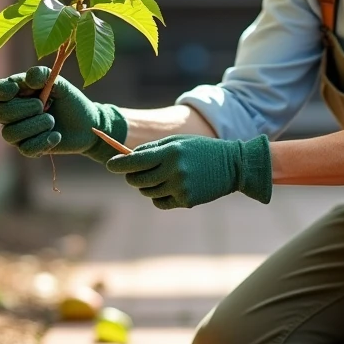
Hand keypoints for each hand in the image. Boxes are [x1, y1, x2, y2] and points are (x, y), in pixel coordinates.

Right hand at [0, 65, 126, 162]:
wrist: (87, 124)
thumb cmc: (70, 100)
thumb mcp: (61, 84)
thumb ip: (45, 76)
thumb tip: (30, 78)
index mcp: (17, 92)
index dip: (2, 91)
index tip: (17, 89)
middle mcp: (12, 113)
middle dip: (22, 109)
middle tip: (43, 105)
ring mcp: (18, 132)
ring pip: (9, 134)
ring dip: (34, 126)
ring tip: (52, 121)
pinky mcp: (28, 148)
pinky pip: (25, 149)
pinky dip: (43, 141)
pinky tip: (56, 136)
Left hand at [105, 134, 272, 208]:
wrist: (232, 165)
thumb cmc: (200, 150)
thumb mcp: (178, 142)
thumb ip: (153, 149)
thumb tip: (126, 158)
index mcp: (170, 151)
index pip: (135, 161)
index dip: (118, 165)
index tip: (110, 165)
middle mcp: (174, 170)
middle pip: (137, 180)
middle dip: (132, 177)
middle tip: (135, 173)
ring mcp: (180, 187)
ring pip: (147, 192)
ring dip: (147, 186)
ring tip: (160, 177)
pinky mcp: (186, 200)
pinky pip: (160, 202)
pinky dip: (158, 197)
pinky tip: (169, 188)